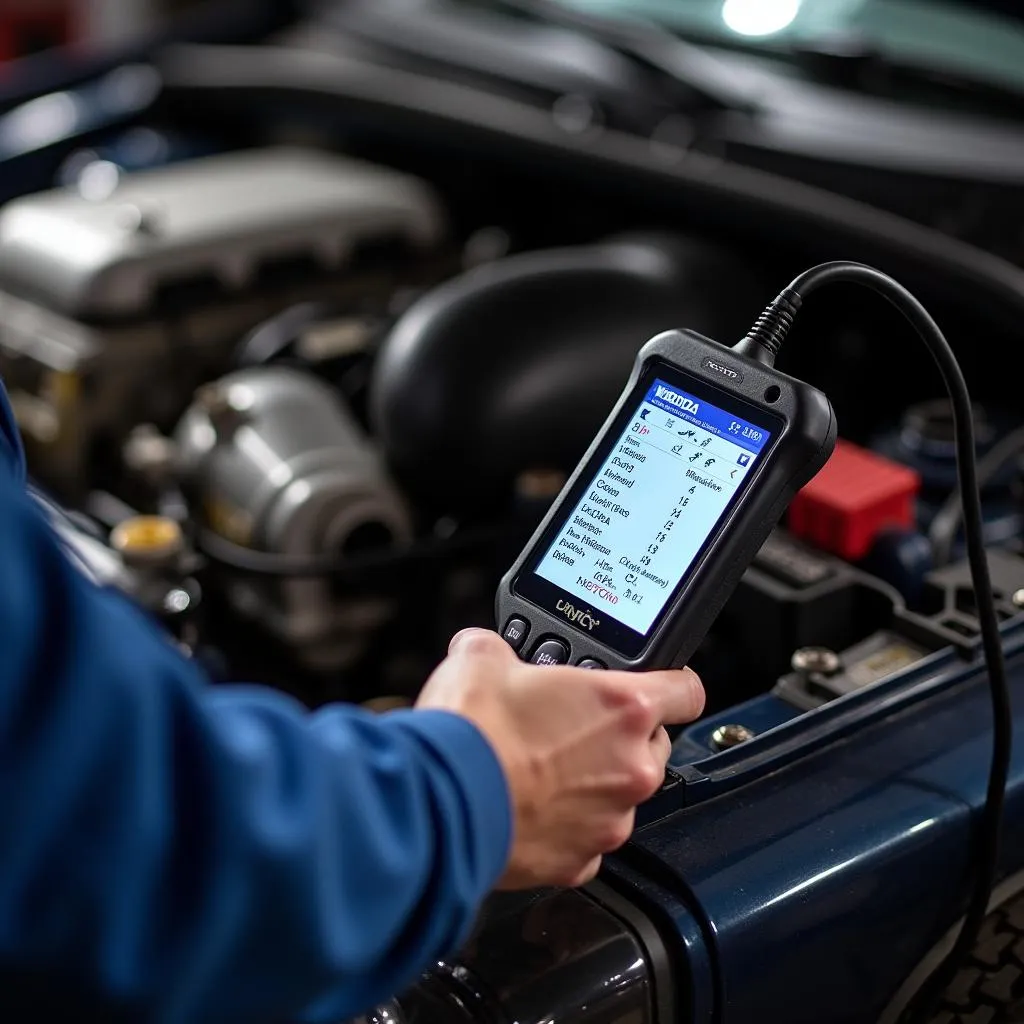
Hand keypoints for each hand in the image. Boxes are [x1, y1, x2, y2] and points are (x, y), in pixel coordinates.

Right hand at [415, 628, 704, 888]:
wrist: (438, 803)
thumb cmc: (471, 734)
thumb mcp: (481, 657)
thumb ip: (499, 649)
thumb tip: (485, 650)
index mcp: (623, 707)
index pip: (687, 691)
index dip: (673, 683)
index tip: (661, 686)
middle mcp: (630, 766)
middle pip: (652, 745)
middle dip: (618, 736)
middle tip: (571, 727)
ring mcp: (610, 820)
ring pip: (619, 795)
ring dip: (591, 783)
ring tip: (539, 770)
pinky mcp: (580, 862)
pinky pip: (586, 839)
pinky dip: (565, 826)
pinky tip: (529, 808)